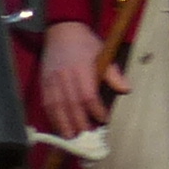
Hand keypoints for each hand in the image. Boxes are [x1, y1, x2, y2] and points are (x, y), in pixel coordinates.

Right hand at [37, 19, 121, 134]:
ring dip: (63, 124)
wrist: (62, 31)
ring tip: (71, 138)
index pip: (88, 94)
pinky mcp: (43, 82)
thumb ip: (113, 73)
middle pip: (71, 104)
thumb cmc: (85, 43)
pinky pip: (46, 103)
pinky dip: (52, 117)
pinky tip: (59, 126)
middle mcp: (64, 75)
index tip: (103, 119)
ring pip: (56, 106)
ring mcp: (51, 79)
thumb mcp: (103, 52)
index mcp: (81, 67)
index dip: (96, 110)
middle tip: (87, 136)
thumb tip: (126, 89)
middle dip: (79, 122)